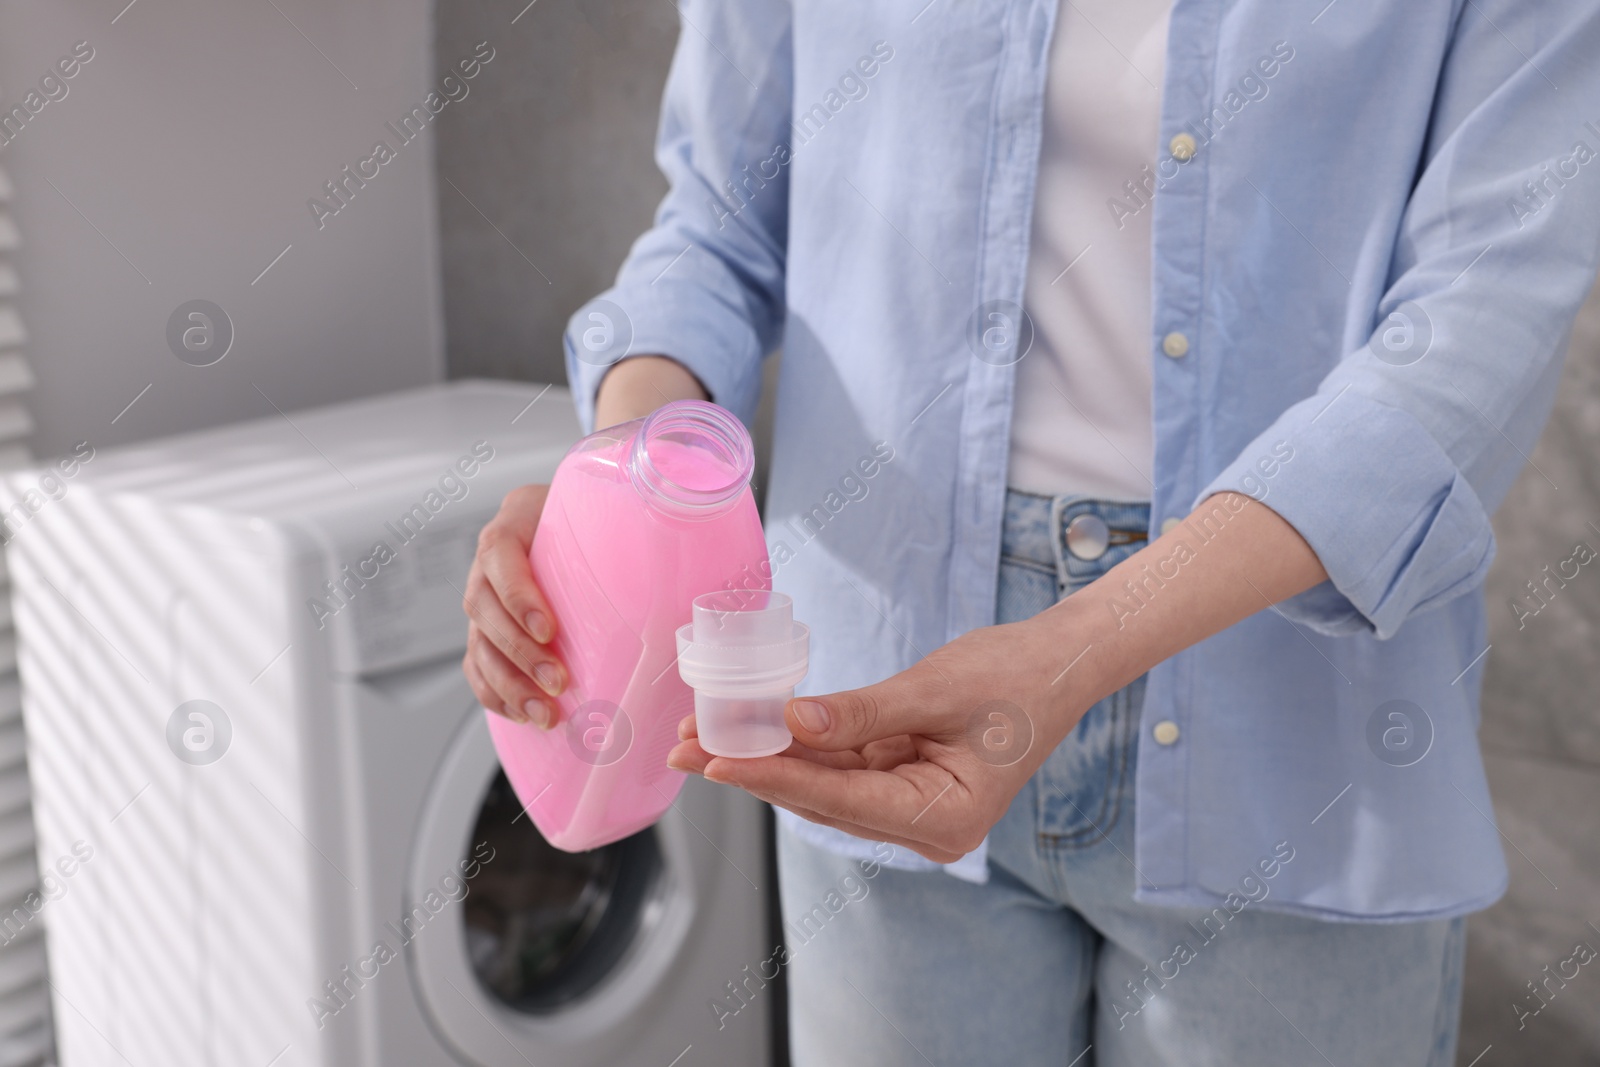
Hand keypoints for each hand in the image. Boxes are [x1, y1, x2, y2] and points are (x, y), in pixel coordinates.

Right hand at [463, 354, 708, 725]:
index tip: (550, 628)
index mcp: (518, 519)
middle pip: (483, 608)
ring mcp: (484, 594)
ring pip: (479, 643)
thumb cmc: (608, 513)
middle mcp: (492, 558)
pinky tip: (524, 716)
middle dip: (520, 652)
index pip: (501, 555)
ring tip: (547, 714)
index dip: (519, 595)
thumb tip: (731, 568)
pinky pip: (477, 665)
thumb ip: (658, 525)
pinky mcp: (487, 627)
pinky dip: (496, 695)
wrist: (581, 509)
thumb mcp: (622, 508)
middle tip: (559, 680)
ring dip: (510, 684)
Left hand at [667, 614, 1094, 862]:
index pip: (841, 801)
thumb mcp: (936, 689)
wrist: (1061, 662)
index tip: (716, 761)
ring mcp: (913, 806)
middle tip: (682, 748)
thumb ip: (862, 712)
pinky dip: (798, 744)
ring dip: (765, 757)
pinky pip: (841, 764)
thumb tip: (791, 722)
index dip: (774, 777)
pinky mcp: (903, 779)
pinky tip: (750, 726)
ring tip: (698, 736)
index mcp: (946, 819)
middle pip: (822, 801)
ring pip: (824, 785)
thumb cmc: (1018, 674)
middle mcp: (926, 826)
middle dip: (752, 770)